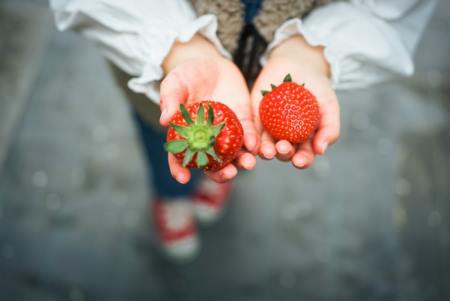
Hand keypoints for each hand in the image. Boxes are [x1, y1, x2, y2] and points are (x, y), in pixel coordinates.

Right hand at [160, 35, 257, 182]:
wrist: (212, 64)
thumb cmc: (188, 75)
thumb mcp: (175, 82)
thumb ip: (170, 99)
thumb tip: (164, 120)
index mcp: (186, 135)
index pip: (180, 157)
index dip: (179, 169)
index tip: (183, 178)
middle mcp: (207, 140)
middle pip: (212, 163)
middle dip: (220, 173)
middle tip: (228, 174)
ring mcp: (226, 133)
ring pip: (234, 155)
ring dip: (242, 162)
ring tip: (248, 164)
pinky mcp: (243, 122)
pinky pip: (248, 135)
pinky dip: (252, 141)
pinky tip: (255, 145)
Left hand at [251, 35, 339, 167]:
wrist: (298, 64)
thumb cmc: (317, 87)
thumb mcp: (329, 105)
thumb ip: (329, 128)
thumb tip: (321, 150)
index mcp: (305, 141)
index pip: (304, 156)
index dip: (302, 161)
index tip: (300, 161)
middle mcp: (287, 139)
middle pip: (283, 153)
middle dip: (283, 154)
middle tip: (282, 148)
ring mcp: (269, 130)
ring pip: (265, 146)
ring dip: (266, 150)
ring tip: (267, 150)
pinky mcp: (255, 119)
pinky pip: (251, 131)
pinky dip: (251, 137)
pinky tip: (251, 140)